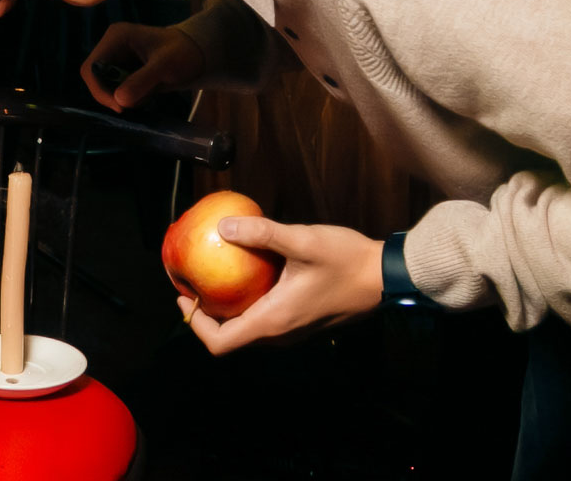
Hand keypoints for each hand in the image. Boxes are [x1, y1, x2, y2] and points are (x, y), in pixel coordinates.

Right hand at [81, 22, 206, 109]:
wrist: (197, 53)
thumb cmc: (183, 53)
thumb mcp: (165, 66)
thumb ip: (142, 81)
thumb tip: (119, 100)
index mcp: (116, 37)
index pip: (91, 67)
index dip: (99, 89)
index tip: (119, 106)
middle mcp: (111, 46)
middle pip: (95, 78)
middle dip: (110, 95)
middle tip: (132, 106)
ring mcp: (116, 58)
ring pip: (105, 86)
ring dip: (121, 97)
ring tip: (147, 95)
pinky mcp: (123, 70)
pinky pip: (116, 89)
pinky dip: (128, 97)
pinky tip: (147, 93)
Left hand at [180, 219, 383, 354]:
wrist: (386, 276)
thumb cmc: (346, 261)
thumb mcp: (302, 241)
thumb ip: (262, 234)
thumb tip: (223, 227)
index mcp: (274, 321)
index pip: (222, 342)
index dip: (195, 325)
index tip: (183, 297)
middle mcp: (281, 333)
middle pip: (232, 337)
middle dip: (207, 314)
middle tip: (194, 281)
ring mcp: (294, 330)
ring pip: (249, 328)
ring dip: (228, 308)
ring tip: (216, 275)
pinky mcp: (303, 320)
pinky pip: (266, 319)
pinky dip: (249, 302)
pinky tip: (249, 272)